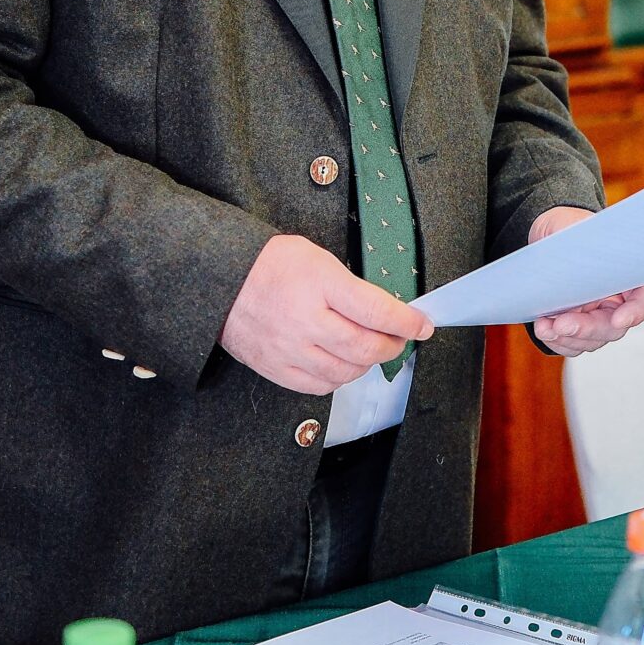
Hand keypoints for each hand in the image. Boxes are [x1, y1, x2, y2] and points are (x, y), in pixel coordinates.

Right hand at [219, 234, 433, 394]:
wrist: (221, 279)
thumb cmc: (269, 264)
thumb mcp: (317, 258)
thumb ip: (350, 287)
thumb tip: (385, 313)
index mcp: (320, 283)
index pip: (377, 311)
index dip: (407, 322)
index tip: (423, 325)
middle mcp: (306, 319)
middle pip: (366, 347)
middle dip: (393, 345)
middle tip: (398, 339)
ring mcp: (290, 348)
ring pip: (346, 372)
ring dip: (367, 364)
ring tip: (369, 350)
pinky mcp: (276, 368)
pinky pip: (319, 386)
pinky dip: (339, 379)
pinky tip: (342, 364)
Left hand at [525, 207, 643, 355]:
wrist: (547, 234)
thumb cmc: (565, 226)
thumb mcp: (570, 228)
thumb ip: (577, 247)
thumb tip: (575, 270)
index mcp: (626, 272)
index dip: (637, 312)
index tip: (617, 319)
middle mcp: (617, 298)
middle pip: (613, 327)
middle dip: (587, 329)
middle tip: (562, 324)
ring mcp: (597, 314)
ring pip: (592, 340)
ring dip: (567, 338)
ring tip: (543, 326)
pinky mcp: (578, 324)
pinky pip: (574, 343)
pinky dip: (558, 341)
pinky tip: (544, 329)